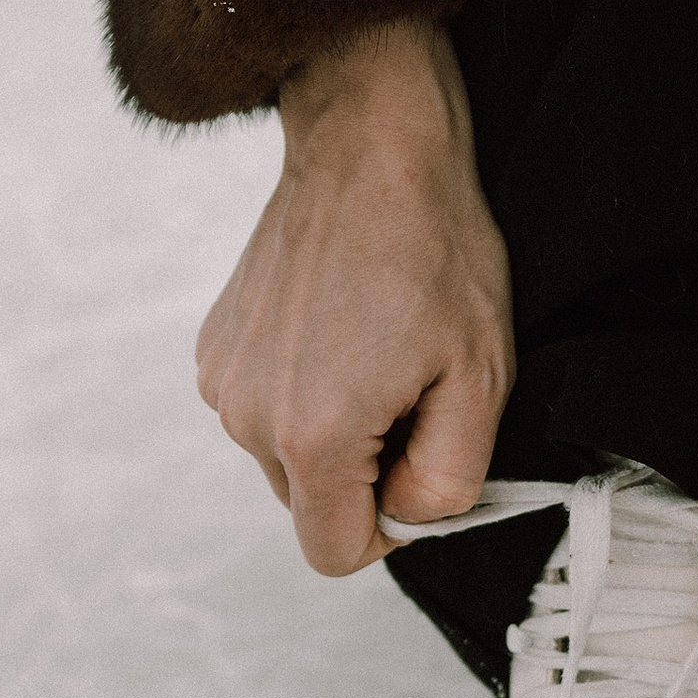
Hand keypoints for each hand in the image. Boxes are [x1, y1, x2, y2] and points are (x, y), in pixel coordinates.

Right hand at [195, 19, 513, 573]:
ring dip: (335, 431)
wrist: (370, 144)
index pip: (335, 553)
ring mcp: (221, 380)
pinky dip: (303, 390)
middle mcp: (247, 418)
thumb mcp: (481, 378)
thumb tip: (407, 519)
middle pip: (311, 506)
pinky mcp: (215, 346)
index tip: (423, 462)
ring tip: (376, 350)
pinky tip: (340, 327)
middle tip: (412, 391)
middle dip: (365, 476)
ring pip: (288, 458)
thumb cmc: (435, 251)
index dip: (393, 528)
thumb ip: (450, 480)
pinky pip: (265, 408)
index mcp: (312, 438)